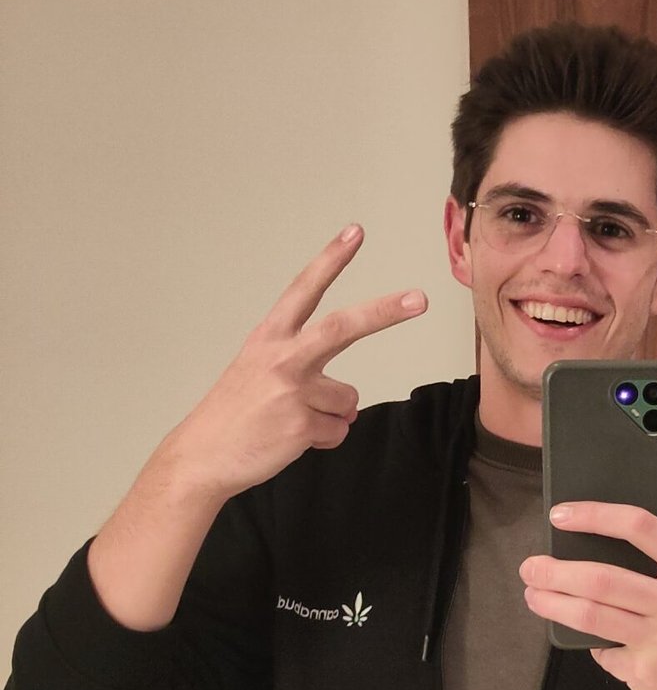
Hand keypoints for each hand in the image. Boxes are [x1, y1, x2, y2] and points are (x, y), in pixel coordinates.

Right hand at [165, 226, 426, 502]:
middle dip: (385, 312)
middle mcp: (281, 357)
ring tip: (288, 422)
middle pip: (343, 327)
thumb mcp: (260, 374)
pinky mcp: (300, 424)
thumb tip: (348, 407)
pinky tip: (288, 439)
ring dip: (329, 418)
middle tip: (420, 298)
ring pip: (346, 401)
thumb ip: (308, 376)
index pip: (304, 289)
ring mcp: (292, 390)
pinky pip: (338, 431)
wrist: (202, 456)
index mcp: (269, 337)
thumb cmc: (235, 415)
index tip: (355, 233)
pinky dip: (322, 440)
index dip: (330, 260)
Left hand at [521, 503, 656, 689]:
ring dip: (552, 604)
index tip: (560, 517)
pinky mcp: (644, 671)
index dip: (595, 516)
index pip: (642, 527)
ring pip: (590, 614)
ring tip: (534, 596)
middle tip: (530, 568)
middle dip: (556, 572)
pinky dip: (591, 644)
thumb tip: (588, 558)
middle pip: (602, 578)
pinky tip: (590, 641)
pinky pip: (602, 649)